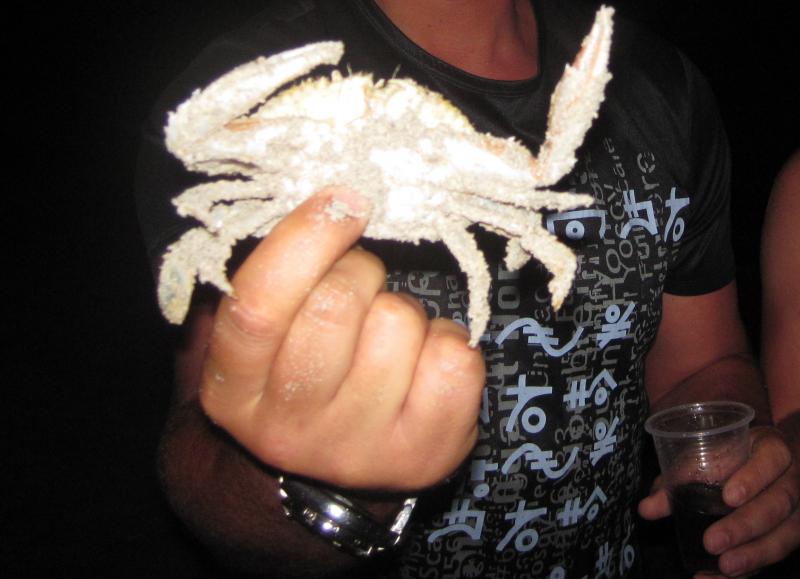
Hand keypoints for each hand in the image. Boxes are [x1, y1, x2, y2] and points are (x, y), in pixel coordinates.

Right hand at [199, 187, 485, 490]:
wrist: (334, 472)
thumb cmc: (299, 378)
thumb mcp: (259, 342)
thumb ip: (270, 280)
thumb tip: (329, 202)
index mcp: (234, 391)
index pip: (258, 305)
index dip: (303, 239)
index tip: (343, 200)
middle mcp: (289, 429)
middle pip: (336, 304)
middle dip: (359, 270)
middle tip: (358, 285)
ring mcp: (360, 448)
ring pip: (400, 322)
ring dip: (401, 312)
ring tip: (386, 341)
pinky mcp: (424, 454)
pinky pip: (455, 356)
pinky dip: (445, 342)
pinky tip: (422, 364)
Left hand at [639, 426, 799, 577]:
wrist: (774, 460)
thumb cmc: (736, 455)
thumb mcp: (710, 454)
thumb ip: (680, 477)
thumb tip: (647, 508)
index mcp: (773, 449)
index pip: (771, 459)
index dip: (753, 478)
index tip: (728, 496)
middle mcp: (794, 479)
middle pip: (778, 503)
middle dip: (745, 525)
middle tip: (711, 541)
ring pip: (786, 534)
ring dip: (754, 554)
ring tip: (723, 567)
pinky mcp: (796, 532)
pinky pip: (779, 553)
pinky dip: (751, 568)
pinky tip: (723, 577)